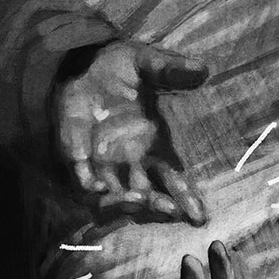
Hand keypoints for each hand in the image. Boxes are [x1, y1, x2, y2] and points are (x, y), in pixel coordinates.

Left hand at [55, 43, 208, 223]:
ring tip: (139, 199)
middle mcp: (131, 163)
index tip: (199, 216)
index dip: (187, 198)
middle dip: (160, 207)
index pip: (174, 179)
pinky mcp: (77, 161)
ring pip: (118, 199)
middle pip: (149, 198)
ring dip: (128, 204)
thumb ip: (169, 70)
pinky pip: (84, 186)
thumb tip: (201, 69)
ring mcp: (104, 166)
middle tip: (170, 209)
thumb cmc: (118, 66)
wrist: (79, 63)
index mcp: (154, 147)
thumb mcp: (145, 64)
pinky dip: (92, 190)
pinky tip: (100, 187)